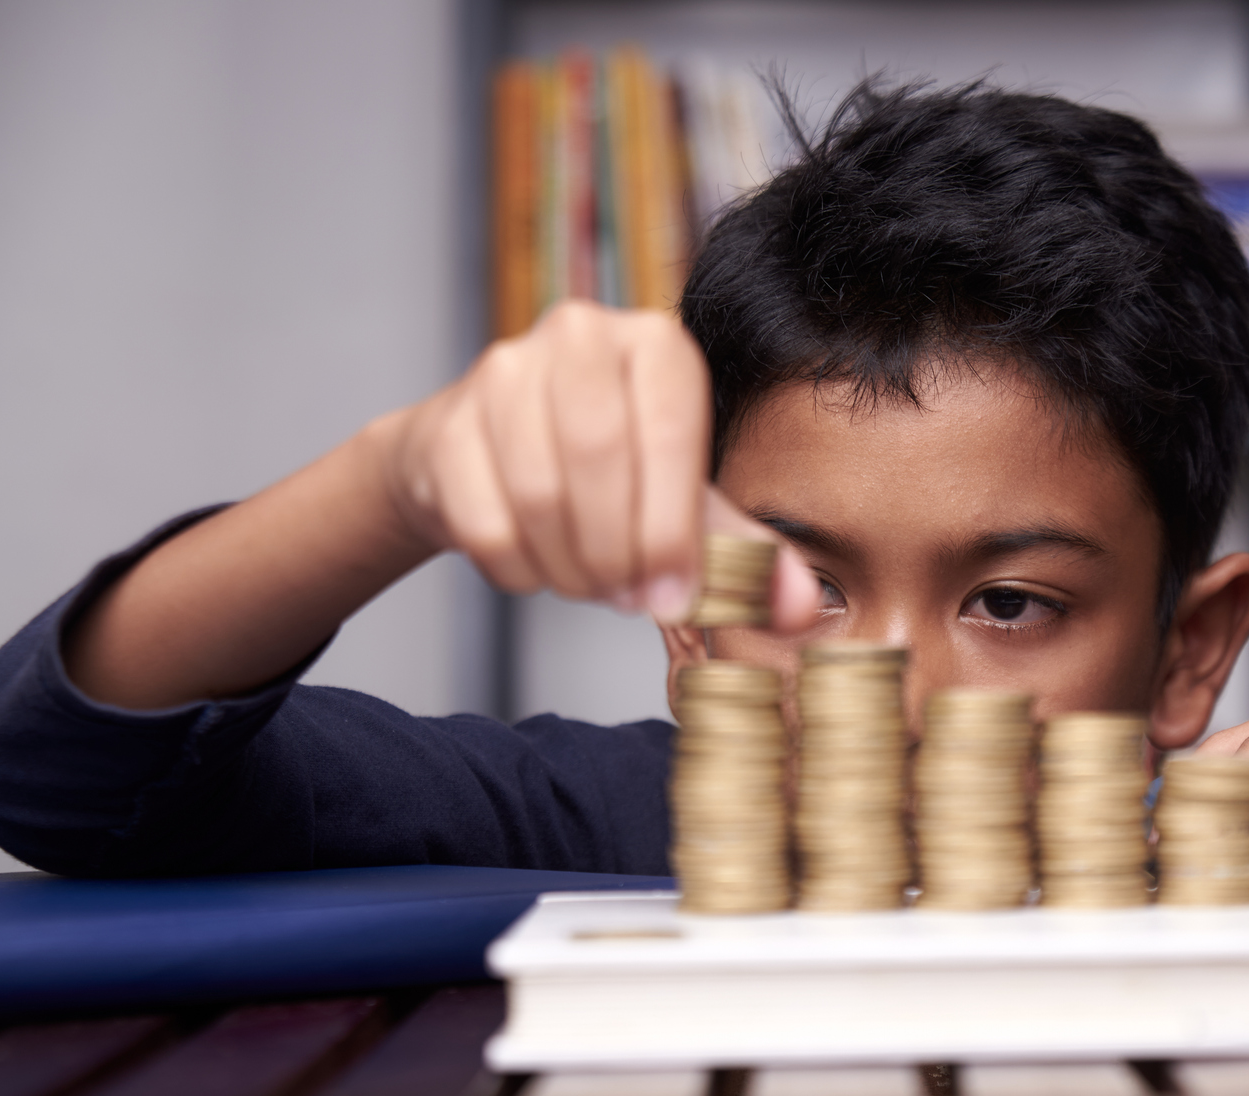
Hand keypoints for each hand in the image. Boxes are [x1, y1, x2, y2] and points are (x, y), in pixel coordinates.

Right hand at [383, 301, 818, 627]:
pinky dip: (518, 569)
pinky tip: (536, 566)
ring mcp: (503, 370)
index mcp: (657, 346)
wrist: (489, 463)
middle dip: (619, 552)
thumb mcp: (685, 505)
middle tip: (628, 600)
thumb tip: (803, 608)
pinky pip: (485, 522)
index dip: (672, 530)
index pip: (671, 436)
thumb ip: (744, 554)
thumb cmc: (609, 479)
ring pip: (539, 494)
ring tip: (589, 584)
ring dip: (570, 567)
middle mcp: (580, 335)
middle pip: (599, 459)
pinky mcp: (446, 426)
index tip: (673, 596)